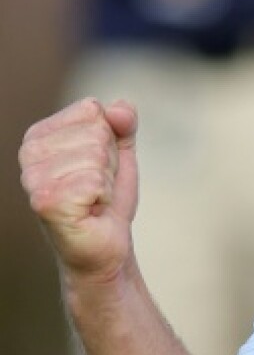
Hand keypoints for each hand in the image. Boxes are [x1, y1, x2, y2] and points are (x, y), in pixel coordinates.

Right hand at [20, 98, 139, 282]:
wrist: (106, 246)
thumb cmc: (106, 200)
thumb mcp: (119, 154)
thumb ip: (123, 124)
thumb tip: (120, 108)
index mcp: (40, 134)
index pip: (92, 111)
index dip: (110, 142)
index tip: (99, 168)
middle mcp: (29, 152)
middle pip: (97, 133)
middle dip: (110, 165)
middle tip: (98, 190)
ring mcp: (33, 178)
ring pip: (97, 157)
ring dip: (107, 184)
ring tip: (94, 201)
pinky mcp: (45, 202)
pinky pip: (95, 182)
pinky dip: (104, 199)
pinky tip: (91, 212)